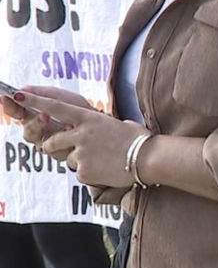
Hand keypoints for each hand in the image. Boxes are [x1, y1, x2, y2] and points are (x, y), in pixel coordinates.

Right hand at [2, 86, 86, 146]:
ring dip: (41, 127)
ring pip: (37, 141)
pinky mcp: (59, 154)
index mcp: (37, 116)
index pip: (19, 113)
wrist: (103, 125)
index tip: (4, 97)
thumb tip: (19, 91)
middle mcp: (40, 132)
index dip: (10, 107)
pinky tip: (69, 131)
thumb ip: (43, 94)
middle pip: (27, 131)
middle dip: (32, 122)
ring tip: (48, 118)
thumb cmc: (81, 109)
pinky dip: (61, 140)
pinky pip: (54, 149)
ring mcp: (49, 145)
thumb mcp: (63, 98)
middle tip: (41, 114)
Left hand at [20, 92, 148, 187]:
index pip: (57, 107)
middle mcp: (82, 134)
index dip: (36, 101)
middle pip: (52, 141)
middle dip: (52, 146)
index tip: (19, 94)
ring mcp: (81, 153)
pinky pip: (79, 173)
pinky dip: (90, 173)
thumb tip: (93, 135)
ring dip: (80, 161)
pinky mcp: (82, 171)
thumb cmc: (138, 140)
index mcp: (90, 119)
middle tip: (59, 149)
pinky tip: (106, 170)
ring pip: (68, 159)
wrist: (148, 158)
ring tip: (102, 161)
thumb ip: (98, 128)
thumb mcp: (118, 125)